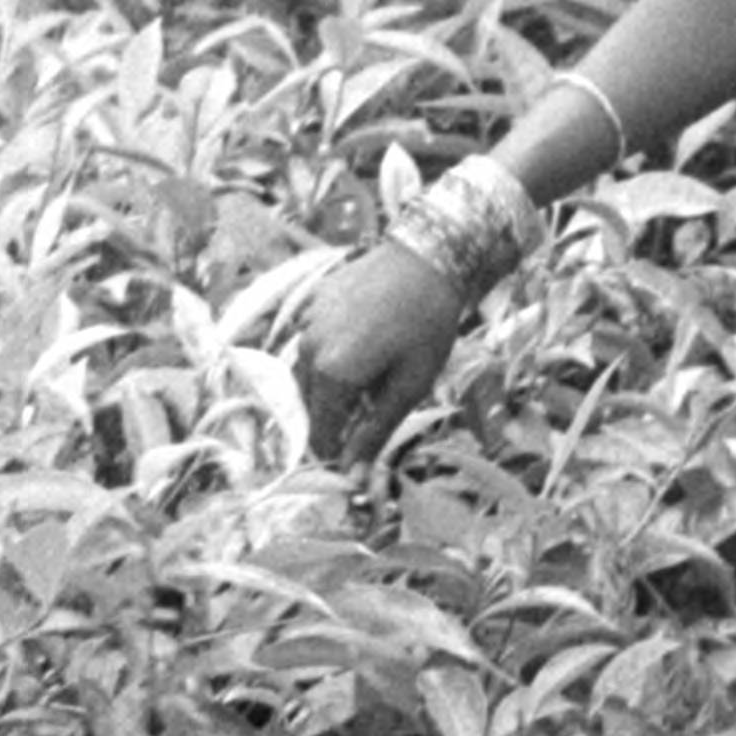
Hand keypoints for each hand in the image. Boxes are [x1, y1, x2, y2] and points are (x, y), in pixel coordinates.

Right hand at [299, 238, 469, 463]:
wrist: (429, 258)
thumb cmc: (427, 326)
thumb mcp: (409, 386)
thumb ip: (374, 432)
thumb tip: (352, 476)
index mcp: (332, 374)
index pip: (320, 432)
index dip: (336, 453)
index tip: (353, 465)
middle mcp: (308, 350)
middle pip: (310, 405)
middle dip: (334, 421)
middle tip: (369, 418)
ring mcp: (306, 323)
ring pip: (307, 374)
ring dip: (330, 388)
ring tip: (371, 379)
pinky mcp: (311, 302)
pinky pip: (312, 343)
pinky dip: (329, 356)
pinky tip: (363, 346)